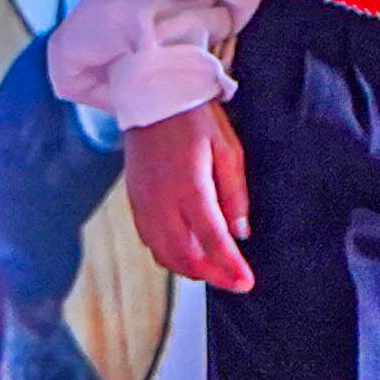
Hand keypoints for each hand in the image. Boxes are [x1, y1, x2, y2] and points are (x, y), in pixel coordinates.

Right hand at [125, 102, 253, 291]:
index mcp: (190, 185)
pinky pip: (149, 240)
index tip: (246, 283)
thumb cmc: (195, 118)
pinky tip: (187, 253)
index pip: (212, 239)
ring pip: (163, 254)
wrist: (152, 96)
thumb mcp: (227, 149)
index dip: (229, 267)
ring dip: (189, 269)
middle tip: (234, 282)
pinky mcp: (133, 200)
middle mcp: (161, 200)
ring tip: (214, 272)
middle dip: (211, 275)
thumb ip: (235, 193)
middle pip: (184, 256)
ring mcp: (143, 202)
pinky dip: (168, 255)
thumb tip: (241, 233)